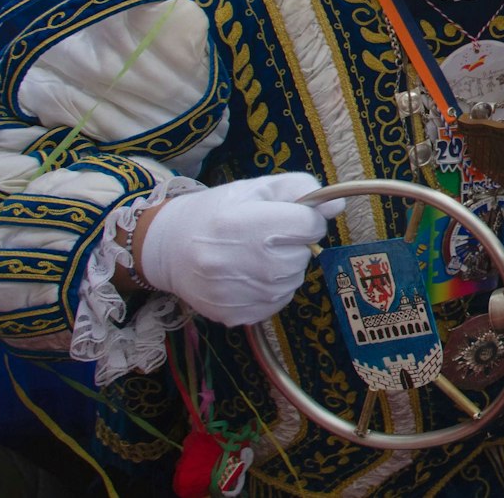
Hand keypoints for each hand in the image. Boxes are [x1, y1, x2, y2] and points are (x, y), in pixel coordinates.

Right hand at [135, 173, 344, 326]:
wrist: (168, 249)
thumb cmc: (215, 213)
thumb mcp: (254, 188)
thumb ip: (299, 189)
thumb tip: (335, 206)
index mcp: (247, 225)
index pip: (310, 225)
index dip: (304, 218)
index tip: (287, 216)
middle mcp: (245, 263)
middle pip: (302, 255)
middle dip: (292, 244)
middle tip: (262, 238)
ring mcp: (241, 294)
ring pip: (293, 280)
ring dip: (282, 268)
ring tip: (250, 256)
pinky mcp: (237, 316)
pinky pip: (277, 302)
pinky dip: (270, 289)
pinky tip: (245, 275)